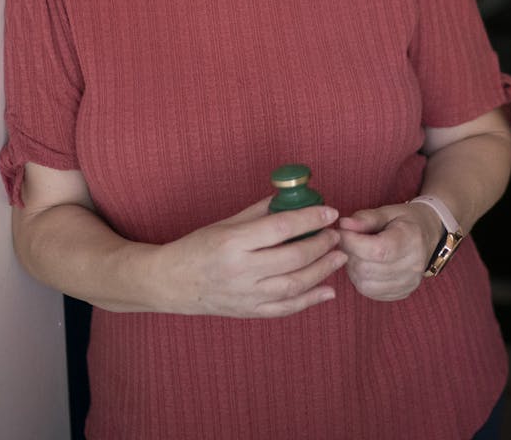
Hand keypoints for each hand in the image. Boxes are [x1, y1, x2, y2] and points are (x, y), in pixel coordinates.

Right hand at [151, 197, 346, 317]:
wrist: (171, 283)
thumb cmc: (197, 247)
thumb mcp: (225, 223)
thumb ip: (260, 212)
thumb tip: (292, 198)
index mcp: (233, 242)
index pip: (281, 228)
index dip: (310, 218)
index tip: (329, 212)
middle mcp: (241, 270)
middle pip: (293, 258)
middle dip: (321, 245)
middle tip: (336, 235)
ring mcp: (245, 295)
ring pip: (294, 285)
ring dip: (322, 271)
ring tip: (338, 257)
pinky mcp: (248, 312)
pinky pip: (285, 309)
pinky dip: (310, 301)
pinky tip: (328, 291)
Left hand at [335, 202, 442, 300]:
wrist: (427, 236)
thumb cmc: (405, 221)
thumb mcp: (387, 212)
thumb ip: (366, 218)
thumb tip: (344, 225)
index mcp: (412, 239)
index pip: (377, 250)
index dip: (352, 242)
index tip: (342, 231)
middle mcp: (413, 265)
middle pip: (368, 268)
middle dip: (350, 253)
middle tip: (348, 240)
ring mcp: (409, 283)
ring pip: (365, 283)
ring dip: (353, 267)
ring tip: (357, 252)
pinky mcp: (401, 293)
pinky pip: (370, 293)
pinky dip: (360, 279)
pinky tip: (364, 265)